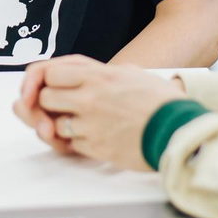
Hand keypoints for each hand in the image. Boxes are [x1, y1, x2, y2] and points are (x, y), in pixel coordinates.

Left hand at [12, 55, 184, 170]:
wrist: (178, 129)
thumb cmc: (160, 102)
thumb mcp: (129, 73)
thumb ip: (98, 72)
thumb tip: (72, 74)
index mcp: (98, 74)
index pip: (49, 72)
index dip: (40, 81)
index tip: (38, 89)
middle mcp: (90, 95)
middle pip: (44, 98)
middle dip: (48, 105)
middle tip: (59, 109)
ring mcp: (91, 122)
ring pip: (54, 124)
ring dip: (62, 126)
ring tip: (82, 124)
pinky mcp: (96, 146)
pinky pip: (71, 145)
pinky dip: (77, 144)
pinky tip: (94, 138)